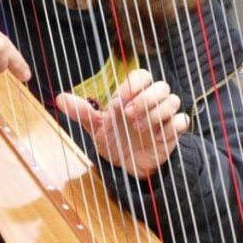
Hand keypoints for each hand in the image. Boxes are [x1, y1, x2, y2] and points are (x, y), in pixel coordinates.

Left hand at [55, 69, 188, 177]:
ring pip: (173, 101)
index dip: (133, 85)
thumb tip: (59, 98)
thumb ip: (82, 113)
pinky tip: (156, 136)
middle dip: (145, 99)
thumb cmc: (113, 141)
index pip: (142, 75)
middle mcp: (151, 103)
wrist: (126, 167)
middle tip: (128, 115)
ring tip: (138, 128)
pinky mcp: (173, 133)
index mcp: (133, 96)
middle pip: (161, 86)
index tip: (119, 101)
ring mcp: (163, 117)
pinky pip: (183, 121)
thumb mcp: (96, 129)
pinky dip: (171, 126)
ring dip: (156, 113)